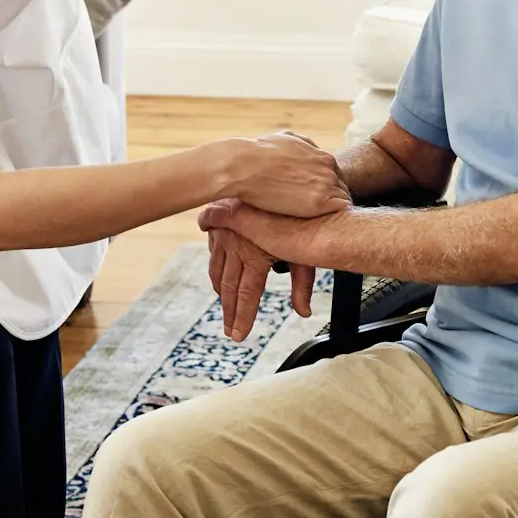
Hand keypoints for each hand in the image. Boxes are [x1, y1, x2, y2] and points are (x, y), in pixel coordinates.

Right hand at [205, 224, 313, 341]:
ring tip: (225, 307)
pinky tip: (217, 276)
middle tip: (230, 330)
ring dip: (219, 291)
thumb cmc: (299, 217)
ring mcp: (224, 233)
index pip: (246, 295)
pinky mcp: (220, 224)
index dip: (242, 317)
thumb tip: (303, 311)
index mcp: (253, 254)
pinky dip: (216, 266)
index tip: (238, 334)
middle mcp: (235, 244)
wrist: (282, 182)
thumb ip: (301, 284)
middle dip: (230, 312)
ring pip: (216, 270)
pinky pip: (214, 251)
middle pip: (228, 287)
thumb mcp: (303, 252)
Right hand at [221, 132, 348, 217]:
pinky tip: (322, 223)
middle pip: (341, 187)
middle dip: (331, 198)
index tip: (314, 198)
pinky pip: (340, 210)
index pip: (334, 175)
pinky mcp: (320, 201)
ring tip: (320, 221)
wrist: (244, 166)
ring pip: (342, 199)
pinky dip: (333, 216)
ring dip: (332, 209)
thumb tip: (303, 147)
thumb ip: (300, 144)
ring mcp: (326, 183)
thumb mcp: (284, 139)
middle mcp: (328, 167)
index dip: (325, 187)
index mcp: (321, 155)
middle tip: (318, 213)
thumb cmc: (257, 154)